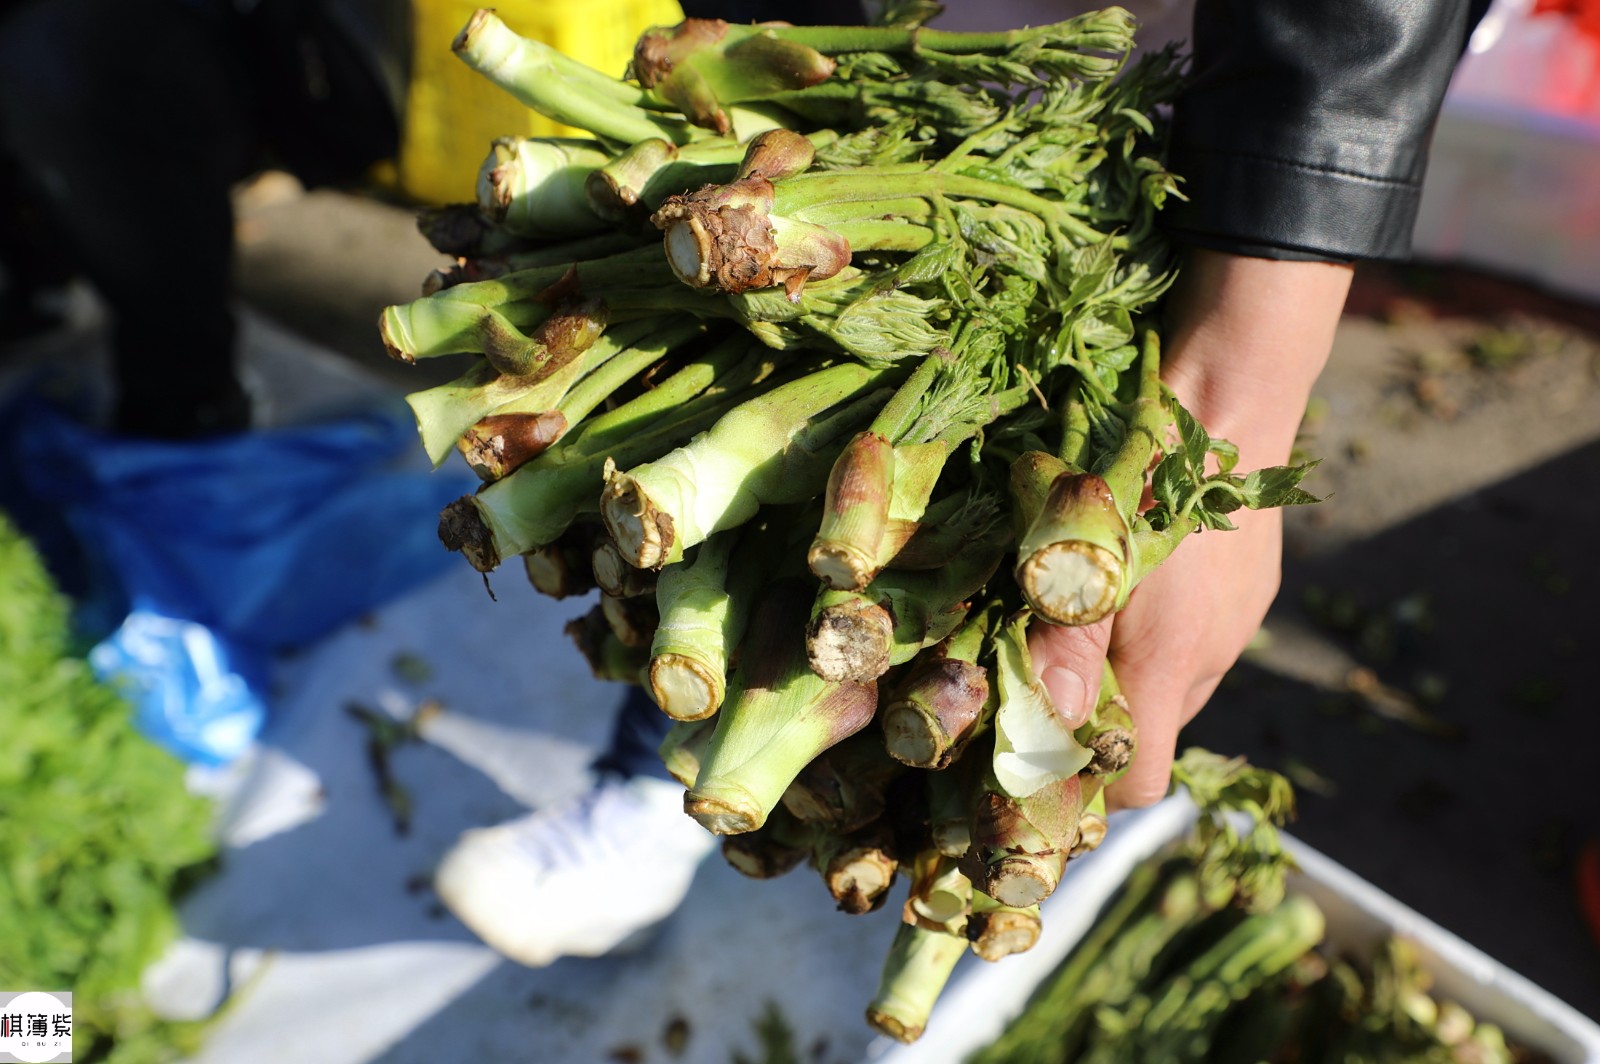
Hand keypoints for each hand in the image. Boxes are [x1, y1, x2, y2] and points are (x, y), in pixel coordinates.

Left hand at [1029, 248, 1353, 808]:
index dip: (1087, 784)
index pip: (1138, 782)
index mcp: (1174, 663)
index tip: (1032, 755)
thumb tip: (1043, 729)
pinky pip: (1191, 638)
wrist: (1229, 391)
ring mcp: (1234, 623)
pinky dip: (1149, 632)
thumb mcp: (1086, 546)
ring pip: (1164, 684)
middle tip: (1030, 671)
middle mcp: (1212, 657)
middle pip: (1145, 734)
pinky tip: (1119, 579)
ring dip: (1117, 673)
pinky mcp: (1243, 589)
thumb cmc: (1145, 465)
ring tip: (1068, 616)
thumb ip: (1067, 640)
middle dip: (1088, 722)